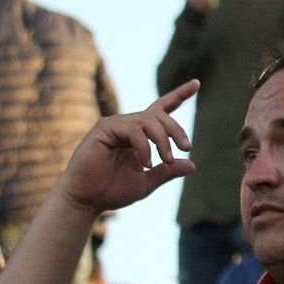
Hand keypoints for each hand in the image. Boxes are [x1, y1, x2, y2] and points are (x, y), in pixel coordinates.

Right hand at [59, 81, 196, 213]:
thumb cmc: (112, 191)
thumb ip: (167, 171)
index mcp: (139, 135)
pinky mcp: (103, 128)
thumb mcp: (147, 181)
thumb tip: (193, 165)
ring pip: (148, 121)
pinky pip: (133, 129)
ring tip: (165, 161)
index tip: (196, 83)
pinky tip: (146, 163)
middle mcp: (128, 125)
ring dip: (162, 141)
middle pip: (159, 115)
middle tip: (187, 148)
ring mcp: (114, 125)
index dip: (179, 95)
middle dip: (176, 130)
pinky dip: (144, 146)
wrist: (87, 200)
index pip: (161, 109)